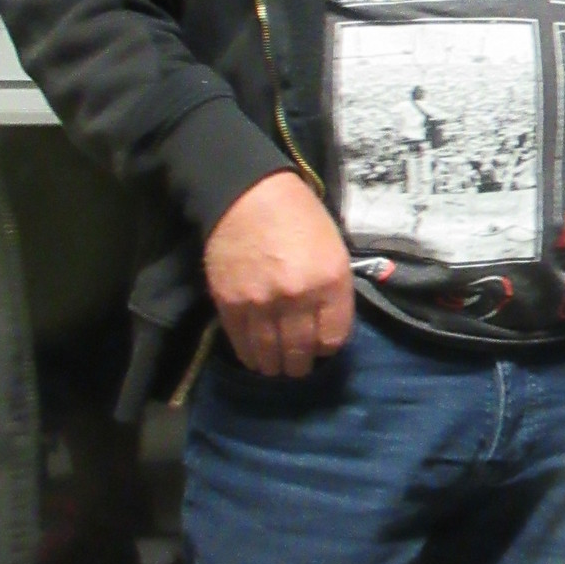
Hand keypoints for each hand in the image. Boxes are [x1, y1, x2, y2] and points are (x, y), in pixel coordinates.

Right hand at [203, 173, 353, 376]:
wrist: (248, 196)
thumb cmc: (299, 217)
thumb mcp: (334, 249)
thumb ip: (334, 290)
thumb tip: (327, 327)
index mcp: (330, 281)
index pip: (334, 338)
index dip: (328, 347)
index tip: (321, 346)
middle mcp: (298, 297)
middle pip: (301, 351)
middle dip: (301, 365)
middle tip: (298, 366)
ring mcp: (261, 303)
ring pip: (270, 353)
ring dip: (275, 366)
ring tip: (276, 367)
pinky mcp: (230, 303)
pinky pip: (241, 342)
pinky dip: (249, 355)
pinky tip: (254, 358)